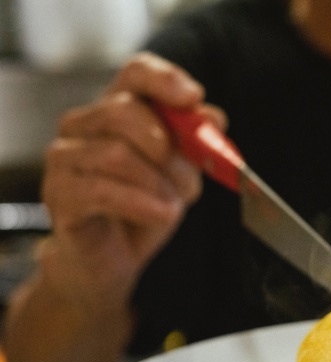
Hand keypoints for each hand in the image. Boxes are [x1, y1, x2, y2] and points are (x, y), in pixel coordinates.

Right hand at [38, 51, 225, 315]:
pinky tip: (163, 215)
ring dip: (159, 184)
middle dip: (170, 151)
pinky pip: (103, 191)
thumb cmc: (144, 210)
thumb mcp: (180, 175)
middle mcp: (83, 125)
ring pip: (117, 154)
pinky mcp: (60, 194)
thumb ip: (194, 144)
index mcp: (115, 110)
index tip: (195, 98)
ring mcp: (65, 158)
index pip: (135, 73)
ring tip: (174, 206)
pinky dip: (143, 204)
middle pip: (125, 112)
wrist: (112, 260)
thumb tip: (214, 116)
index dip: (165, 80)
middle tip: (192, 184)